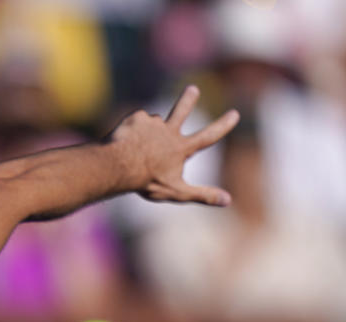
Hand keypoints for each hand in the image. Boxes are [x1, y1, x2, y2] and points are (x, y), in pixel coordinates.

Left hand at [109, 85, 239, 205]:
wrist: (119, 165)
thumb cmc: (147, 181)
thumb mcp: (176, 191)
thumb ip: (202, 195)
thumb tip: (228, 200)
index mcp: (181, 148)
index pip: (208, 136)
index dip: (222, 126)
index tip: (234, 113)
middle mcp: (169, 132)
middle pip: (182, 111)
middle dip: (188, 100)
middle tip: (193, 89)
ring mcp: (152, 123)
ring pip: (152, 124)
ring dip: (147, 131)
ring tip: (136, 148)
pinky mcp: (136, 118)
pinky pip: (135, 123)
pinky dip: (131, 131)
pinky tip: (124, 142)